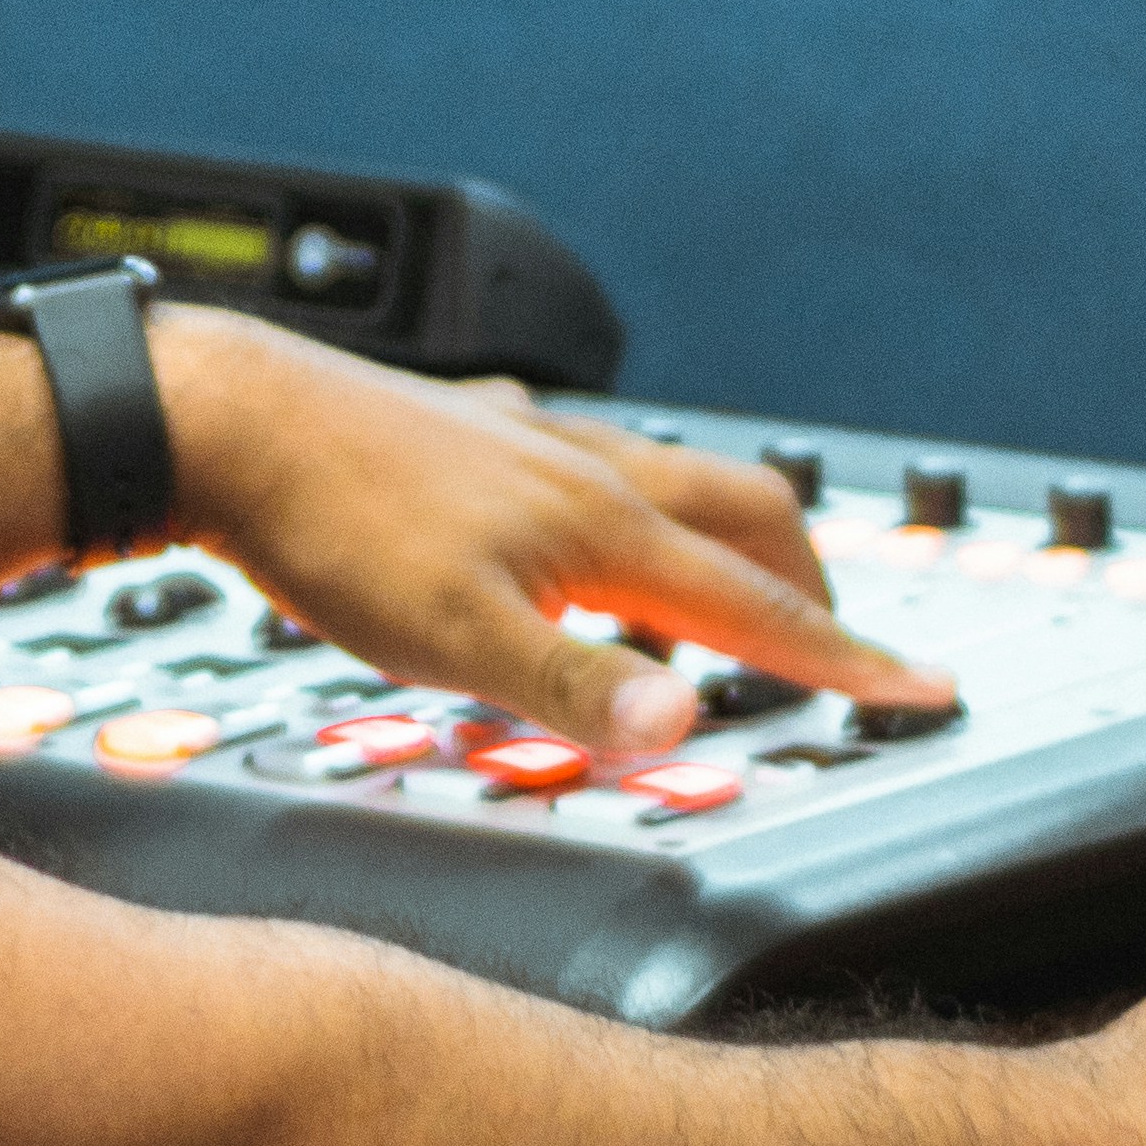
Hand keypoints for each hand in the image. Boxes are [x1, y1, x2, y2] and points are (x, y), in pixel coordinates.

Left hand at [152, 312, 950, 758]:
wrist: (224, 419)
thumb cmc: (328, 522)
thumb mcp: (454, 639)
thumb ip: (576, 690)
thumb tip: (687, 727)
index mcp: (604, 528)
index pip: (756, 609)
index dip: (845, 660)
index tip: (921, 690)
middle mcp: (586, 470)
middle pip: (745, 517)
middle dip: (806, 583)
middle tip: (833, 642)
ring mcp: (530, 444)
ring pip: (669, 479)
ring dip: (721, 535)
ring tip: (721, 587)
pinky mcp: (471, 433)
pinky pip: (587, 459)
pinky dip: (623, 504)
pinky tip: (571, 517)